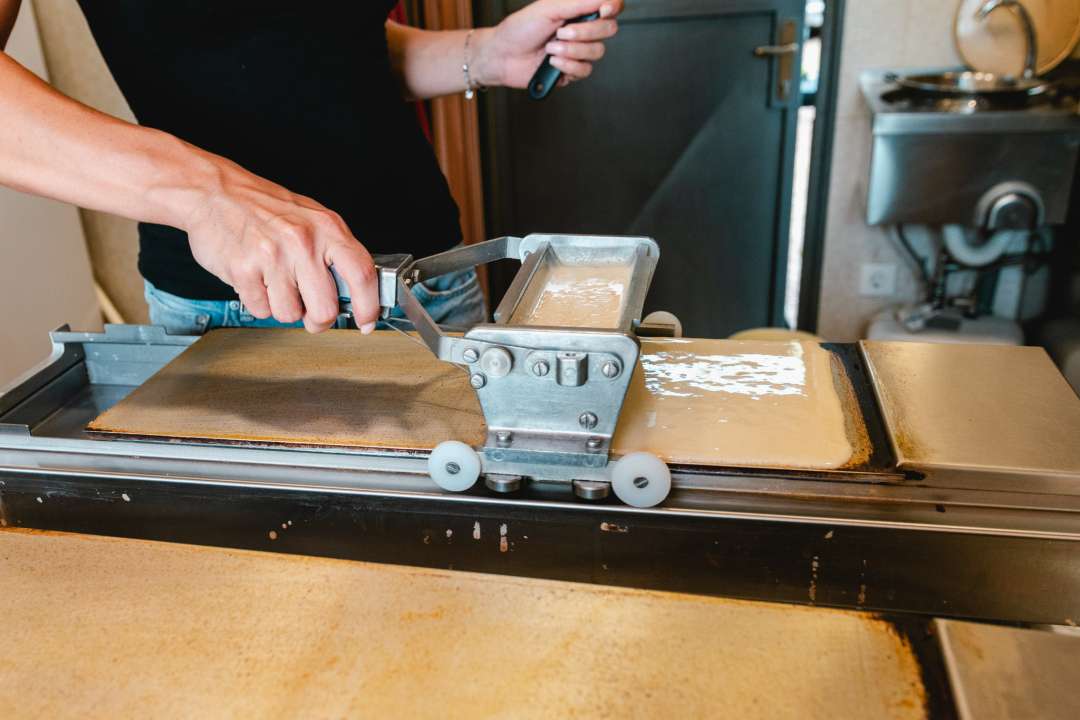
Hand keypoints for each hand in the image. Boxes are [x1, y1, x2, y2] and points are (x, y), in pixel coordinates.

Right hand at [183, 157, 379, 333]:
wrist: (214, 191)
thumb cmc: (265, 207)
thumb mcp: (313, 218)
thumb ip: (336, 252)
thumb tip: (357, 292)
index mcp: (327, 228)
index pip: (362, 274)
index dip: (369, 306)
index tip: (367, 322)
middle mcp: (302, 241)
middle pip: (326, 309)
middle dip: (318, 319)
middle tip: (310, 310)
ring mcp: (271, 256)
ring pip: (290, 314)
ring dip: (283, 307)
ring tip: (275, 282)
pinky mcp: (242, 269)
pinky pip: (261, 310)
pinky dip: (258, 302)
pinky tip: (256, 278)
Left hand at [479, 0, 624, 88]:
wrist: (503, 56)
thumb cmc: (521, 29)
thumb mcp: (548, 9)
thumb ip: (579, 2)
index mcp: (578, 11)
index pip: (610, 6)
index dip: (614, 7)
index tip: (604, 10)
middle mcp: (582, 30)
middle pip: (609, 29)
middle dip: (586, 32)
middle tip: (562, 32)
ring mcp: (579, 52)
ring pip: (597, 52)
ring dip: (572, 50)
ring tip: (550, 48)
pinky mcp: (572, 71)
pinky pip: (585, 70)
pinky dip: (567, 65)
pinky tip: (552, 62)